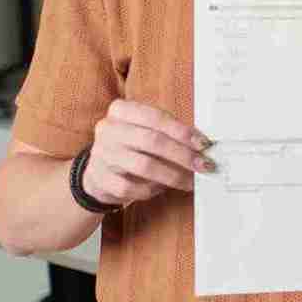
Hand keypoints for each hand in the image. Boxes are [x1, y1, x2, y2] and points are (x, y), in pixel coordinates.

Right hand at [83, 99, 212, 206]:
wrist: (97, 171)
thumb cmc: (131, 147)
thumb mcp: (145, 131)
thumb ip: (169, 132)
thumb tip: (204, 144)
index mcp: (121, 111)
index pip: (156, 117)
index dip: (183, 131)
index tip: (204, 144)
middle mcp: (108, 129)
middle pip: (153, 141)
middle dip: (183, 155)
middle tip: (204, 165)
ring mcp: (101, 154)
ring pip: (144, 165)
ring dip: (174, 175)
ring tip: (190, 181)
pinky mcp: (99, 179)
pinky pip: (132, 187)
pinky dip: (151, 190)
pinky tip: (162, 188)